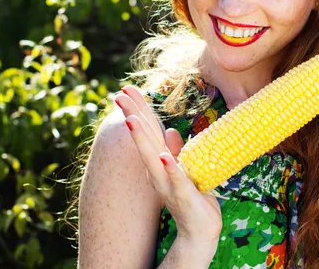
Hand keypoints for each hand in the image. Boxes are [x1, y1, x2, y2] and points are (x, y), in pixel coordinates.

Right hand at [114, 85, 222, 251]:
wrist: (200, 229)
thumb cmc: (193, 197)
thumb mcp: (185, 168)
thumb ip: (177, 151)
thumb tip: (170, 130)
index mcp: (160, 161)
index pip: (150, 131)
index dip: (139, 109)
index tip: (126, 89)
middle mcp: (158, 171)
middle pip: (145, 139)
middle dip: (133, 116)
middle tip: (118, 95)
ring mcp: (168, 184)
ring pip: (153, 158)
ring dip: (143, 139)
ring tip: (132, 119)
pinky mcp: (183, 196)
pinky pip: (176, 181)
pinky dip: (170, 169)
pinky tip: (163, 157)